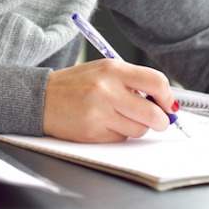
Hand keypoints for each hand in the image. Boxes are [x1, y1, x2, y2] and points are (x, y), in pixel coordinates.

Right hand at [42, 59, 175, 142]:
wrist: (41, 98)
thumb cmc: (74, 85)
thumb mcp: (103, 71)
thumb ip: (131, 81)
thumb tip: (161, 101)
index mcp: (112, 69)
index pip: (156, 82)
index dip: (167, 97)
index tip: (168, 104)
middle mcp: (107, 89)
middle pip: (152, 113)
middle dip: (161, 121)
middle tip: (159, 121)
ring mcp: (99, 112)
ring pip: (139, 129)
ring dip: (137, 127)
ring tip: (120, 117)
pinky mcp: (93, 132)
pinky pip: (120, 138)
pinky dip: (118, 133)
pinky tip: (104, 124)